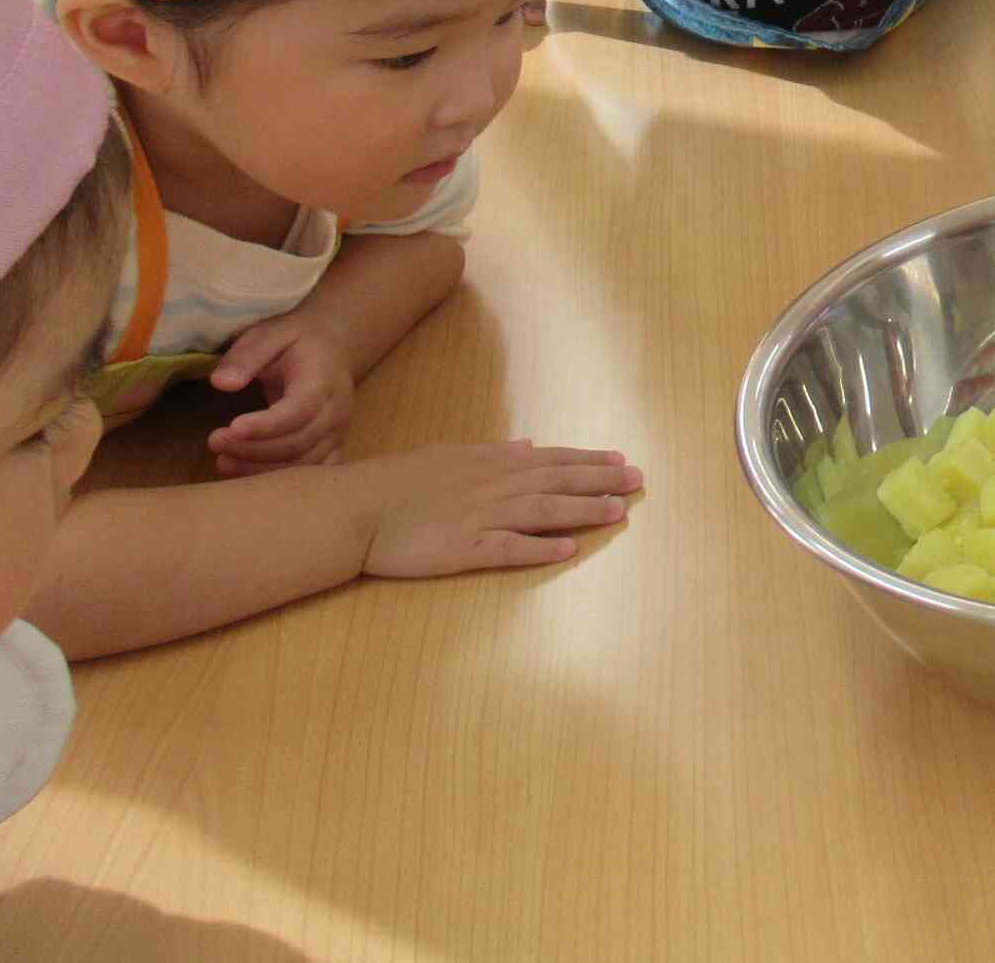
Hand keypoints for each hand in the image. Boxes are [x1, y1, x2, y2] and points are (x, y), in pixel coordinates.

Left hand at [208, 315, 355, 474]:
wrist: (335, 347)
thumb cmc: (298, 340)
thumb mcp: (270, 334)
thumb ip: (246, 356)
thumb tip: (221, 384)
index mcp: (324, 380)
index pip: (299, 410)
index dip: (266, 425)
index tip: (230, 428)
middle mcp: (337, 411)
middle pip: (299, 443)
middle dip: (253, 449)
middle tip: (215, 442)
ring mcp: (338, 433)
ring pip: (304, 465)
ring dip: (261, 469)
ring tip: (222, 461)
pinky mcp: (332, 447)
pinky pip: (310, 473)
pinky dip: (280, 480)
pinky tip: (247, 475)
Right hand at [362, 441, 643, 575]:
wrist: (356, 508)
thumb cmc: (397, 482)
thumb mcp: (448, 455)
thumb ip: (491, 454)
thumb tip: (526, 446)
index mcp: (491, 463)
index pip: (552, 460)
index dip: (589, 461)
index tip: (621, 460)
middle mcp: (494, 486)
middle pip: (557, 482)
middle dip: (601, 481)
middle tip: (638, 481)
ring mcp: (482, 518)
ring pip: (543, 512)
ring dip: (583, 511)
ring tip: (618, 511)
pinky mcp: (465, 549)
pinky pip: (509, 549)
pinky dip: (540, 548)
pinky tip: (567, 550)